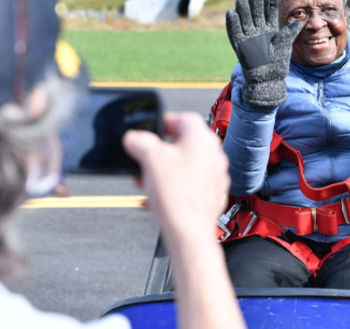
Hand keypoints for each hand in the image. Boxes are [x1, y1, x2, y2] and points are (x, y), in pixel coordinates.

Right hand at [123, 113, 229, 238]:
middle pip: (183, 142)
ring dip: (166, 168)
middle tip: (146, 158)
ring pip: (187, 163)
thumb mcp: (149, 159)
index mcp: (202, 138)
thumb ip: (139, 141)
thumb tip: (134, 138)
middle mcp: (213, 153)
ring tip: (149, 179)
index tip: (150, 131)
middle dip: (161, 150)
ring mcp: (215, 174)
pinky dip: (176, 183)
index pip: (182, 118)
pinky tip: (161, 193)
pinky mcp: (213, 192)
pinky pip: (192, 181)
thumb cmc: (177, 197)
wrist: (189, 232)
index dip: (163, 123)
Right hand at [226, 0, 302, 107]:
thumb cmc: (278, 63)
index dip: (269, 3)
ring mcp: (248, 37)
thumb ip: (288, 34)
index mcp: (270, 29)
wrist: (268, 79)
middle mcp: (258, 31)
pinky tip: (231, 12)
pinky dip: (232, 23)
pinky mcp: (239, 45)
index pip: (269, 13)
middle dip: (256, 2)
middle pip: (256, 13)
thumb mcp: (285, 47)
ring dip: (243, 10)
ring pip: (244, 20)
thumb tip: (298, 23)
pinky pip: (234, 32)